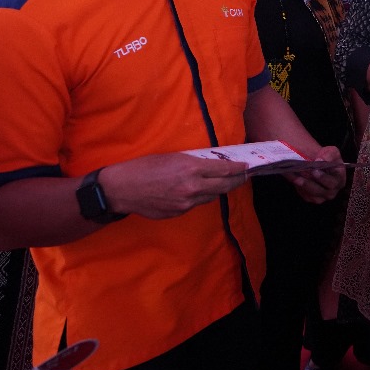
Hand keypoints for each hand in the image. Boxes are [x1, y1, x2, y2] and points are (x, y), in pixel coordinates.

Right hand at [98, 153, 248, 219]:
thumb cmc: (144, 167)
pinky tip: (199, 192)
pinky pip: (195, 204)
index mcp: (191, 168)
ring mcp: (186, 203)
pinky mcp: (179, 212)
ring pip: (211, 196)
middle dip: (236, 181)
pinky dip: (200, 197)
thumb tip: (210, 166)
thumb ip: (193, 163)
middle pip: (224, 186)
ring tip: (225, 183)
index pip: (224, 169)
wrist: (122, 189)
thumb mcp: (172, 157)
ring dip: (219, 189)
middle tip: (244, 176)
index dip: (238, 168)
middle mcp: (192, 187)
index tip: (247, 166)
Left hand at [286, 145, 346, 202]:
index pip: (332, 182)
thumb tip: (320, 160)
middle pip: (321, 191)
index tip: (314, 170)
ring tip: (294, 178)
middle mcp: (332, 191)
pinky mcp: (312, 198)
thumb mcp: (332, 152)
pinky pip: (305, 195)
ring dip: (302, 187)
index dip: (323, 178)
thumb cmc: (327, 157)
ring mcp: (322, 196)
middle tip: (299, 177)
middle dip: (309, 184)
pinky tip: (292, 179)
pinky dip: (298, 188)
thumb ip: (329, 155)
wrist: (319, 162)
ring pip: (312, 195)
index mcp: (339, 181)